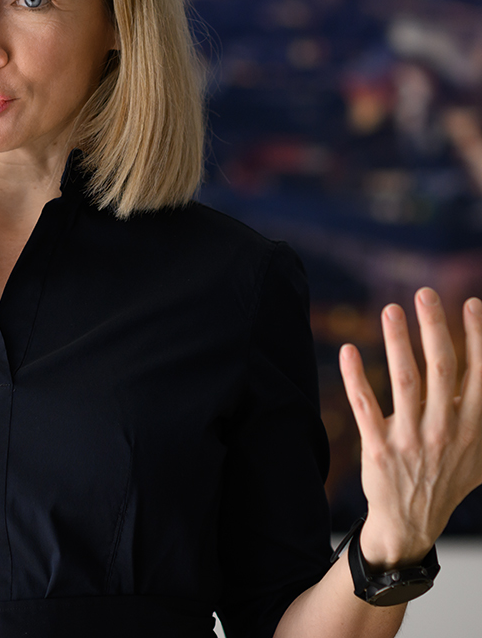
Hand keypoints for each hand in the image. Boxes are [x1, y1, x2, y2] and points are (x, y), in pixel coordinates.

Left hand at [339, 287, 481, 567]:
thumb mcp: (480, 454)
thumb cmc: (445, 479)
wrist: (411, 524)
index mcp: (473, 427)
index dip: (477, 338)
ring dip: (397, 343)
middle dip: (436, 328)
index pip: (478, 374)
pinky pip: (365, 406)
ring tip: (390, 310)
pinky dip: (355, 377)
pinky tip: (348, 350)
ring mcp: (412, 439)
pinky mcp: (380, 448)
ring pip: (404, 382)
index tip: (470, 303)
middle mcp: (446, 430)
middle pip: (442, 369)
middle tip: (425, 294)